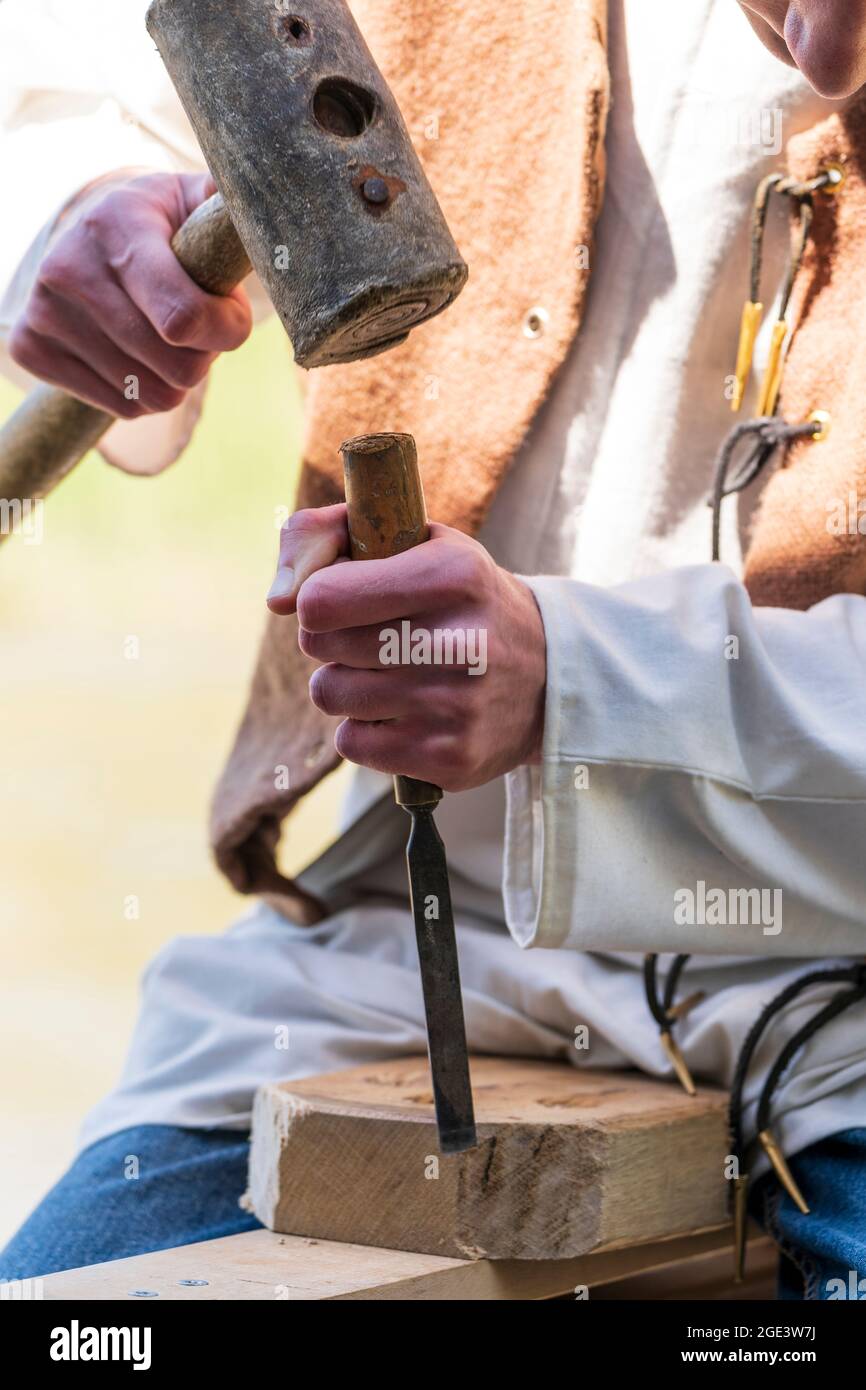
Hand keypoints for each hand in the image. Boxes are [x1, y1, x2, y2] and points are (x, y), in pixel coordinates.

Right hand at [9, 171, 251, 422]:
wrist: (90, 236)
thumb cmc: (161, 226)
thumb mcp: (195, 202)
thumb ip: (231, 207)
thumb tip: (257, 206)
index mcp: (117, 225)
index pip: (183, 318)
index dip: (225, 331)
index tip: (233, 317)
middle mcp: (69, 267)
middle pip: (177, 368)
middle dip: (205, 354)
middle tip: (198, 328)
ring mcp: (44, 311)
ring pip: (153, 395)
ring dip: (175, 377)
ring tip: (168, 339)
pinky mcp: (31, 348)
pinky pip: (124, 408)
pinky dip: (145, 393)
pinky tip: (138, 356)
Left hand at [267, 504, 546, 790]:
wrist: (547, 673)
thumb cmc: (459, 598)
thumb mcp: (415, 541)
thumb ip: (329, 534)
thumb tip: (277, 599)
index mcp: (452, 576)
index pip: (322, 599)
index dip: (316, 598)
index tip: (340, 598)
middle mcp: (460, 642)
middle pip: (321, 646)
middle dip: (330, 639)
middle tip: (370, 636)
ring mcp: (456, 707)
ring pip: (331, 696)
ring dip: (345, 684)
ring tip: (388, 672)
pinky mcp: (450, 758)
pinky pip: (352, 745)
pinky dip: (364, 729)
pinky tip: (403, 712)